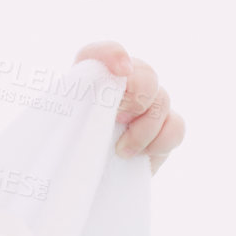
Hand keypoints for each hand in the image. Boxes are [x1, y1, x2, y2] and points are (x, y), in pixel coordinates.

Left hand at [75, 41, 184, 174]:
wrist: (84, 181)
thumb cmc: (67, 154)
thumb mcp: (58, 133)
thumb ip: (68, 109)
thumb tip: (82, 103)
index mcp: (90, 80)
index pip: (100, 54)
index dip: (113, 55)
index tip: (121, 71)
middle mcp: (122, 87)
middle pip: (145, 73)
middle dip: (137, 96)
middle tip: (119, 119)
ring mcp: (147, 107)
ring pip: (162, 99)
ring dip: (144, 128)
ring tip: (121, 150)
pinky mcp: (163, 130)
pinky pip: (176, 126)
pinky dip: (161, 140)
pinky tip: (141, 155)